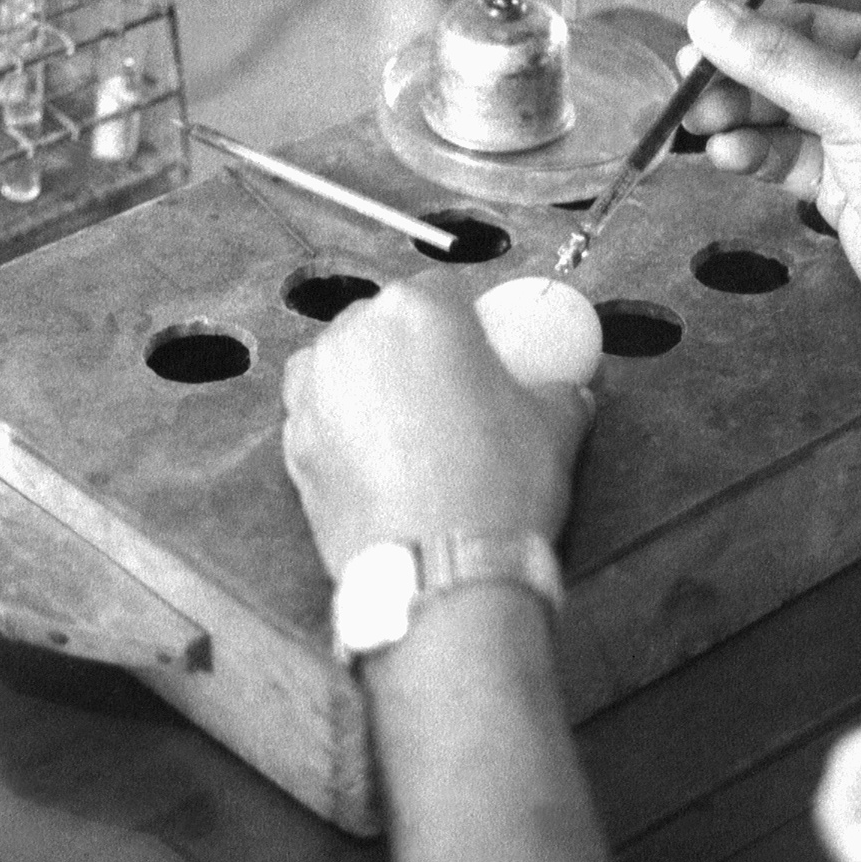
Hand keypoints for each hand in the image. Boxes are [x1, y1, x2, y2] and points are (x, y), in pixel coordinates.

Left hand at [280, 273, 594, 578]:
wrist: (440, 569)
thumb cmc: (496, 487)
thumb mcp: (555, 426)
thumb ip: (558, 392)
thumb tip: (568, 392)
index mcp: (418, 309)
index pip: (443, 292)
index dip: (465, 324)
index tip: (478, 356)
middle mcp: (352, 335)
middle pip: (383, 325)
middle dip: (410, 352)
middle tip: (446, 398)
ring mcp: (313, 389)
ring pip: (342, 367)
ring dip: (369, 387)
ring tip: (410, 434)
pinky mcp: (292, 442)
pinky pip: (320, 419)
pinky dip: (342, 431)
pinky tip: (379, 465)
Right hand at [680, 0, 860, 343]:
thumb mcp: (854, 106)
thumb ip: (775, 62)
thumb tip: (711, 20)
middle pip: (806, 26)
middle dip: (748, 44)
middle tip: (698, 59)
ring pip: (783, 90)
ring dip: (738, 101)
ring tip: (702, 114)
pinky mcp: (841, 170)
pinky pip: (780, 143)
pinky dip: (751, 147)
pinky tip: (730, 153)